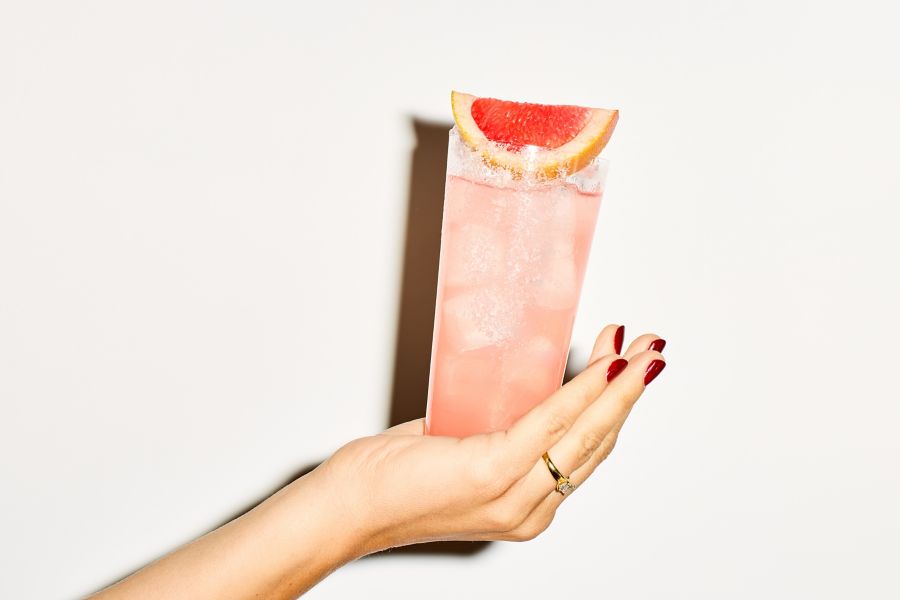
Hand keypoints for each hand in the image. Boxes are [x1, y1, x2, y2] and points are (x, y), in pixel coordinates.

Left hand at [314, 324, 666, 553]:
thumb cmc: (394, 480)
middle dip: (630, 392)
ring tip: (641, 349)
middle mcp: (530, 510)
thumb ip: (494, 429)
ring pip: (584, 433)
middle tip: (654, 349)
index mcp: (527, 507)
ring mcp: (514, 497)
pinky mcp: (492, 473)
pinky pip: (550, 424)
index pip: (586, 455)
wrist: (348, 508)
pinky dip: (582, 392)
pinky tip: (603, 367)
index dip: (615, 409)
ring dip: (618, 386)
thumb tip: (515, 387)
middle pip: (597, 443)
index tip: (631, 369)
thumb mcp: (460, 451)